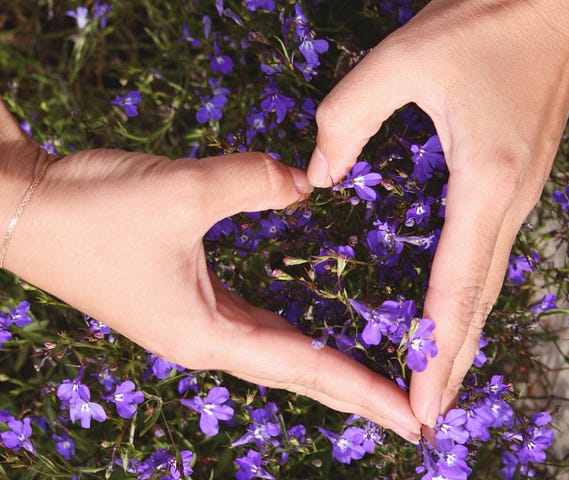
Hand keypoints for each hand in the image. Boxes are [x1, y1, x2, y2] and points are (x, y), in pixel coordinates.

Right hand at [0, 112, 420, 441]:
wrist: (26, 209)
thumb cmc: (94, 212)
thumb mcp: (180, 192)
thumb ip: (253, 181)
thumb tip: (307, 182)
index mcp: (206, 333)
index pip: (304, 368)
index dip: (362, 390)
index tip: (410, 415)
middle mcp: (205, 338)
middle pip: (297, 372)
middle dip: (354, 391)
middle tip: (407, 407)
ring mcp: (193, 322)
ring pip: (277, 352)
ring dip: (323, 367)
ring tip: (369, 379)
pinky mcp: (184, 299)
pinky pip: (253, 325)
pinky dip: (289, 335)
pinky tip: (306, 332)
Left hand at [307, 0, 568, 426]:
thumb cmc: (485, 19)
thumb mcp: (404, 59)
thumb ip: (348, 118)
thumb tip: (316, 175)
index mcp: (485, 181)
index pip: (456, 286)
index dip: (436, 349)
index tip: (420, 404)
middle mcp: (510, 202)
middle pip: (478, 301)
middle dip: (453, 362)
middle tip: (427, 416)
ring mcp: (520, 194)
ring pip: (487, 283)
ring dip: (462, 335)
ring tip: (437, 380)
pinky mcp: (515, 181)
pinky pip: (488, 255)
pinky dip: (468, 296)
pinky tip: (452, 311)